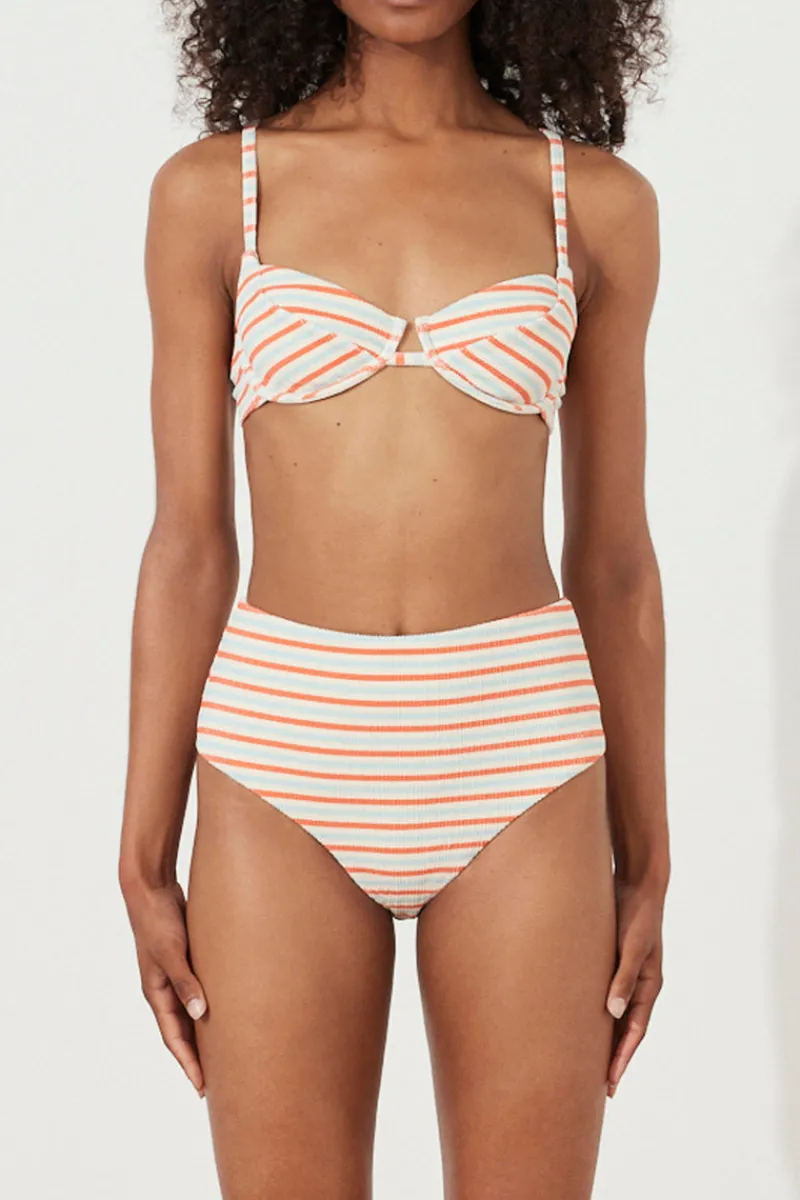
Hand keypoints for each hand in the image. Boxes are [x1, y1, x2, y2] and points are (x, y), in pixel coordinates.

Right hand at [121, 876, 207, 1096]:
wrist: (152, 888)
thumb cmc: (158, 920)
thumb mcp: (172, 952)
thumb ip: (186, 982)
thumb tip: (201, 1015)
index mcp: (156, 993)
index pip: (174, 1039)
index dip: (188, 1064)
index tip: (202, 1089)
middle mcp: (165, 989)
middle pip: (184, 1032)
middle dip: (198, 1057)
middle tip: (220, 1081)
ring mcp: (175, 975)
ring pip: (193, 1013)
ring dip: (206, 1033)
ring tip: (228, 1053)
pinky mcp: (187, 960)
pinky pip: (200, 991)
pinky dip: (211, 1006)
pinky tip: (229, 1009)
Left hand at [605, 875, 665, 1097]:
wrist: (635, 884)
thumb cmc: (636, 914)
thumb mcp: (631, 946)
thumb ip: (623, 976)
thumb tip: (613, 1012)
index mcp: (648, 986)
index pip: (635, 1031)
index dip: (622, 1057)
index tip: (610, 1083)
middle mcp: (638, 985)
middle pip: (625, 1029)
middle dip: (613, 1057)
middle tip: (599, 1088)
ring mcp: (625, 975)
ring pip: (614, 1015)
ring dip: (604, 1038)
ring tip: (586, 1063)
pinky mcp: (611, 962)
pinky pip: (604, 995)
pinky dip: (595, 1013)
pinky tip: (577, 1022)